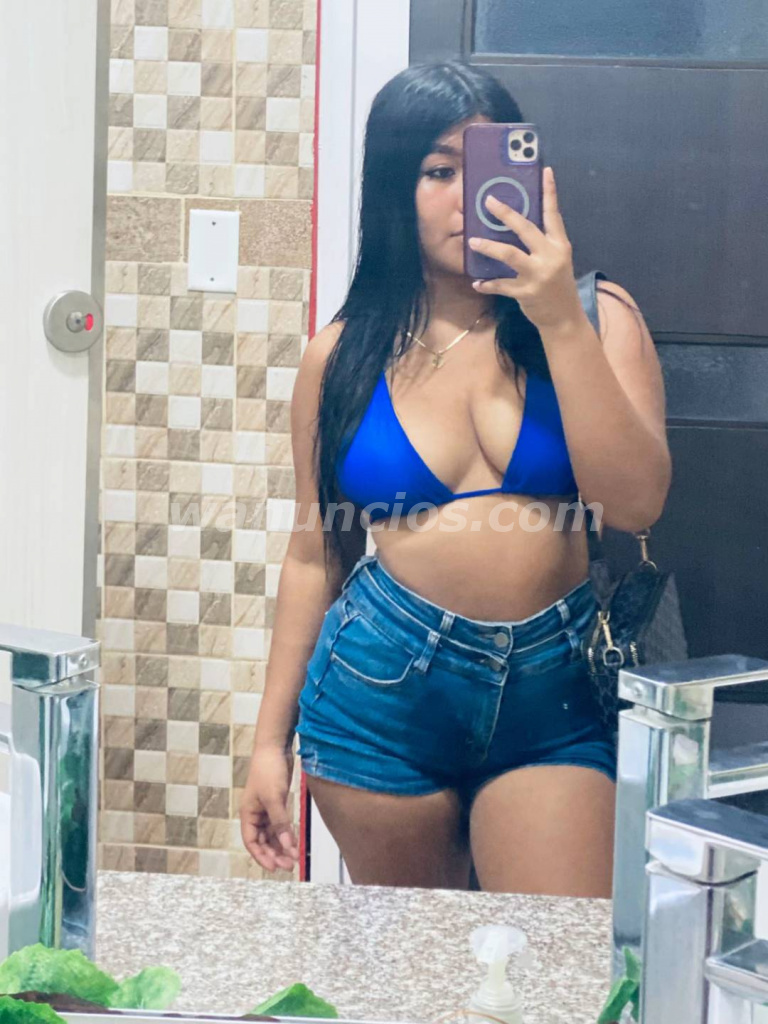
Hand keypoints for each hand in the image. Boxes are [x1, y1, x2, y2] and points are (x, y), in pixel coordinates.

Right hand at [240, 745, 299, 871]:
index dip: (261, 856)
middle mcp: (256, 814)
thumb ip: (280, 822)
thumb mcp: (274, 798)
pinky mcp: (277, 803)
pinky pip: (281, 825)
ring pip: (273, 834)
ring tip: (295, 858)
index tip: (275, 868)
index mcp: (248, 814)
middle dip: (275, 853)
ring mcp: (267, 809)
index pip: (251, 842)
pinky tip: (295, 842)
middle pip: (263, 841)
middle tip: (290, 865)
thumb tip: (287, 845)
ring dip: (282, 846)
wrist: (275, 747)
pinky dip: (287, 834)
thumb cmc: (269, 771)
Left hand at [467, 166, 584, 332]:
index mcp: (560, 245)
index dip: (550, 192)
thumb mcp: (557, 260)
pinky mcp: (526, 293)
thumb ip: (542, 243)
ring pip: (509, 255)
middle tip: (489, 201)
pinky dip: (487, 284)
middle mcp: (550, 257)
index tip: (546, 171)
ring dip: (489, 247)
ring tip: (473, 241)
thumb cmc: (557, 285)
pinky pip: (501, 285)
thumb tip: (517, 224)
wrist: (564, 318)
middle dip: (506, 214)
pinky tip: (477, 282)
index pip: (554, 214)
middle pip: (526, 229)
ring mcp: (538, 275)